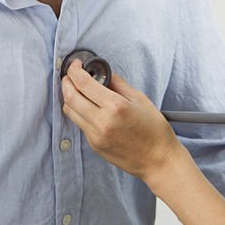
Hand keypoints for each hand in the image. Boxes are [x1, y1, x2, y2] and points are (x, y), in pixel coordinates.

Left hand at [62, 61, 184, 183]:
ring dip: (69, 97)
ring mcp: (95, 136)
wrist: (158, 160)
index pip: (83, 83)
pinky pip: (80, 123)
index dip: (75, 70)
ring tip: (78, 89)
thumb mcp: (140, 99)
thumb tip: (102, 73)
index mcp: (115, 107)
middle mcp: (101, 122)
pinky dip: (79, 111)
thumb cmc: (154, 129)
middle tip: (71, 74)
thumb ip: (118, 84)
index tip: (76, 64)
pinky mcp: (94, 145)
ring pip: (70, 111)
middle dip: (66, 82)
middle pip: (69, 97)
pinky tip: (88, 106)